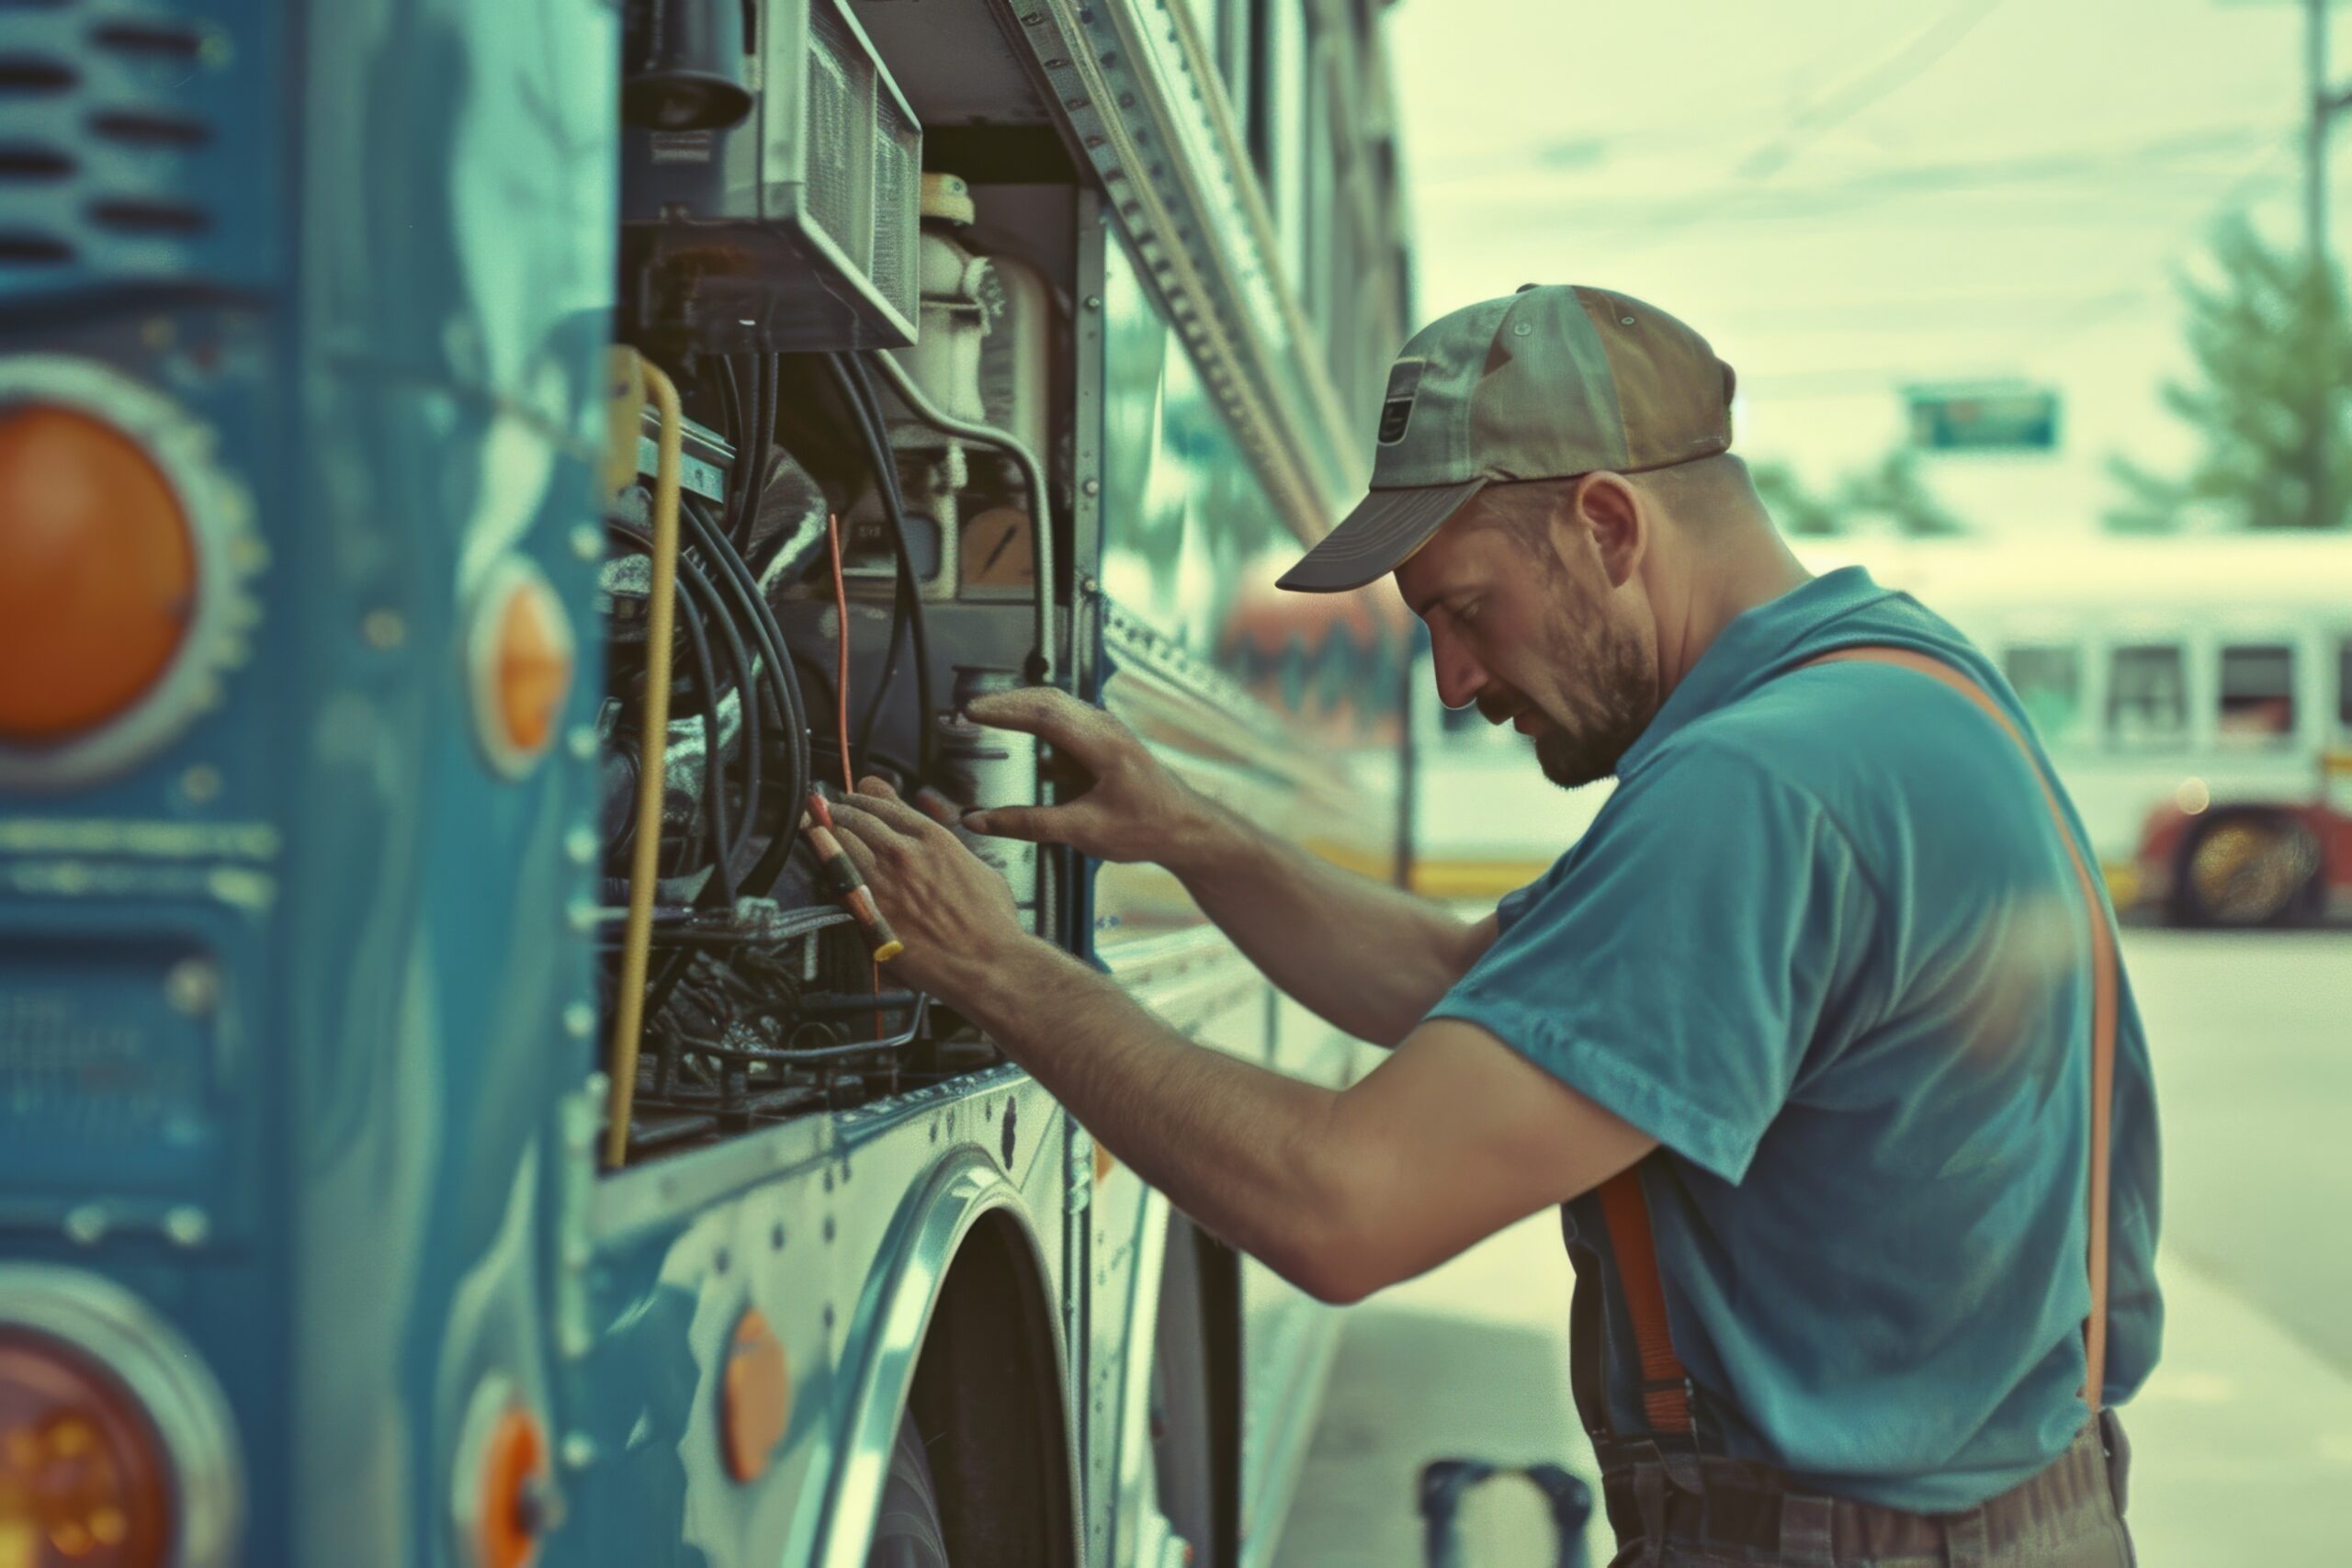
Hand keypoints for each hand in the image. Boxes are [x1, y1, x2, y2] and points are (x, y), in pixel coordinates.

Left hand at [824, 777, 1034, 1004]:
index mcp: (935, 839)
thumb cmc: (992, 924)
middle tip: (828, 807)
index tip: (857, 794)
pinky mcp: (870, 912)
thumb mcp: (982, 870)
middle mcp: (905, 853)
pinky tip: (819, 861)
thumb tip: (943, 849)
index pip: (888, 804)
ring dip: (826, 831)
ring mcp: (884, 881)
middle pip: (858, 818)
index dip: (866, 795)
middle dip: (839, 809)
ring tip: (815, 826)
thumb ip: (955, 853)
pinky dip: (827, 867)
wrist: (987, 963)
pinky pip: (838, 881)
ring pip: (841, 843)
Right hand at [956, 688, 1210, 866]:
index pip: (1043, 713)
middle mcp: (1106, 727)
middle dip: (1004, 701)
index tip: (970, 711)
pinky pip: (1065, 719)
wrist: (1187, 829)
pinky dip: (1036, 719)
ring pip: (1056, 705)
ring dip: (1020, 707)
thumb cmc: (1147, 828)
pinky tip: (1019, 733)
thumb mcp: (1083, 831)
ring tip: (985, 716)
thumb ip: (1029, 824)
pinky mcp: (1105, 740)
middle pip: (1046, 699)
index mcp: (1103, 745)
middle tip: (967, 709)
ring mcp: (1107, 730)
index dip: (1003, 710)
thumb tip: (981, 820)